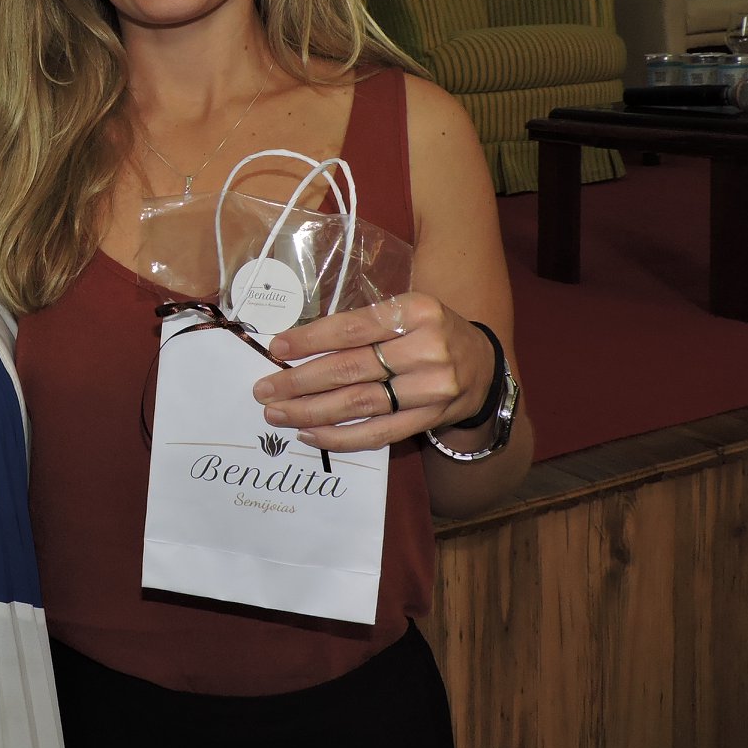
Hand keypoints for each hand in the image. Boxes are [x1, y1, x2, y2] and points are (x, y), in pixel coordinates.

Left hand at [251, 293, 494, 451]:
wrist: (483, 366)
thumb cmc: (429, 331)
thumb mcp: (405, 311)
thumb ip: (362, 324)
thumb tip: (296, 343)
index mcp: (417, 311)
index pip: (353, 328)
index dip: (311, 339)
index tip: (277, 348)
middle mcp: (427, 349)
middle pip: (351, 368)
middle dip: (300, 381)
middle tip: (264, 390)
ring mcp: (432, 388)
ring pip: (360, 404)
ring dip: (311, 412)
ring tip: (277, 414)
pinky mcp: (430, 419)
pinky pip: (378, 433)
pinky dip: (340, 436)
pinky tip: (310, 434)